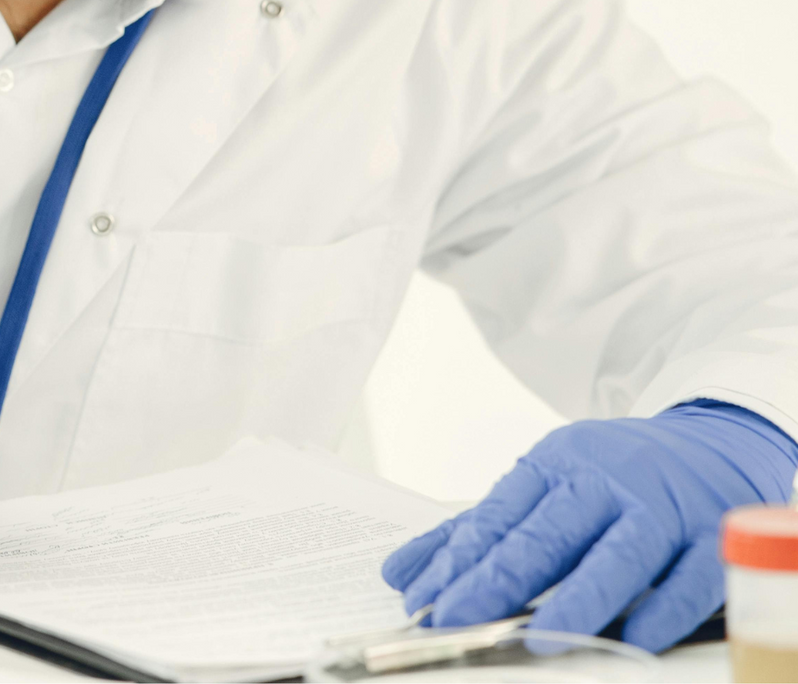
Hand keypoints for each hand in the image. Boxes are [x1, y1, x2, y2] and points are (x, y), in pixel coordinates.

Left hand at [382, 400, 796, 650]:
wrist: (712, 445)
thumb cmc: (610, 478)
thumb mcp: (540, 489)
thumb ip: (474, 533)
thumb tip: (401, 575)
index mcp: (557, 466)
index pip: (499, 517)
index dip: (459, 562)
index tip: (424, 602)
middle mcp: (608, 482)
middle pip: (548, 535)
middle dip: (497, 580)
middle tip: (456, 619)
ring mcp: (664, 509)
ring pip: (619, 556)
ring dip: (578, 599)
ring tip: (538, 638)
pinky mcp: (714, 536)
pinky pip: (691, 578)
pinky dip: (664, 610)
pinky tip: (634, 639)